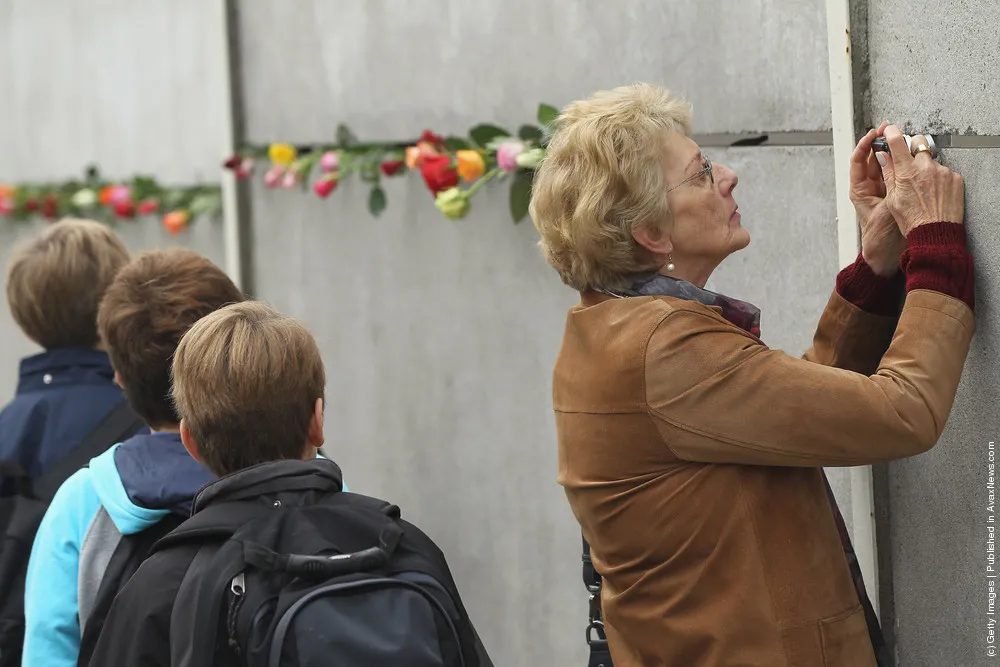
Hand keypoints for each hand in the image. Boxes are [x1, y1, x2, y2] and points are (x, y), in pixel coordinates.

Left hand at [850, 122, 903, 275]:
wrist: (886, 256)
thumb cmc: (879, 238)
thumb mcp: (885, 210)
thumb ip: (889, 188)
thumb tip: (890, 164)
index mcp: (859, 190)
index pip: (858, 161)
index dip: (865, 144)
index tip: (875, 133)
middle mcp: (868, 188)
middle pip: (871, 158)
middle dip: (880, 142)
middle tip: (890, 128)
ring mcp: (880, 189)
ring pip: (884, 164)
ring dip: (891, 150)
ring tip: (900, 137)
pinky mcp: (892, 193)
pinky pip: (895, 173)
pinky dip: (900, 163)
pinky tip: (908, 155)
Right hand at [877, 125, 964, 235]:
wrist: (935, 233)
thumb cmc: (913, 220)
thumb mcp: (893, 198)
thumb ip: (889, 174)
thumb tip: (884, 158)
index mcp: (906, 171)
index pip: (897, 141)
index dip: (892, 133)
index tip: (890, 130)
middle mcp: (925, 167)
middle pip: (918, 143)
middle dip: (913, 147)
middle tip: (909, 160)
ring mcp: (942, 171)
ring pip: (931, 160)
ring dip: (926, 168)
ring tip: (924, 188)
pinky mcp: (955, 178)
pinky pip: (945, 172)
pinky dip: (939, 179)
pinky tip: (935, 192)